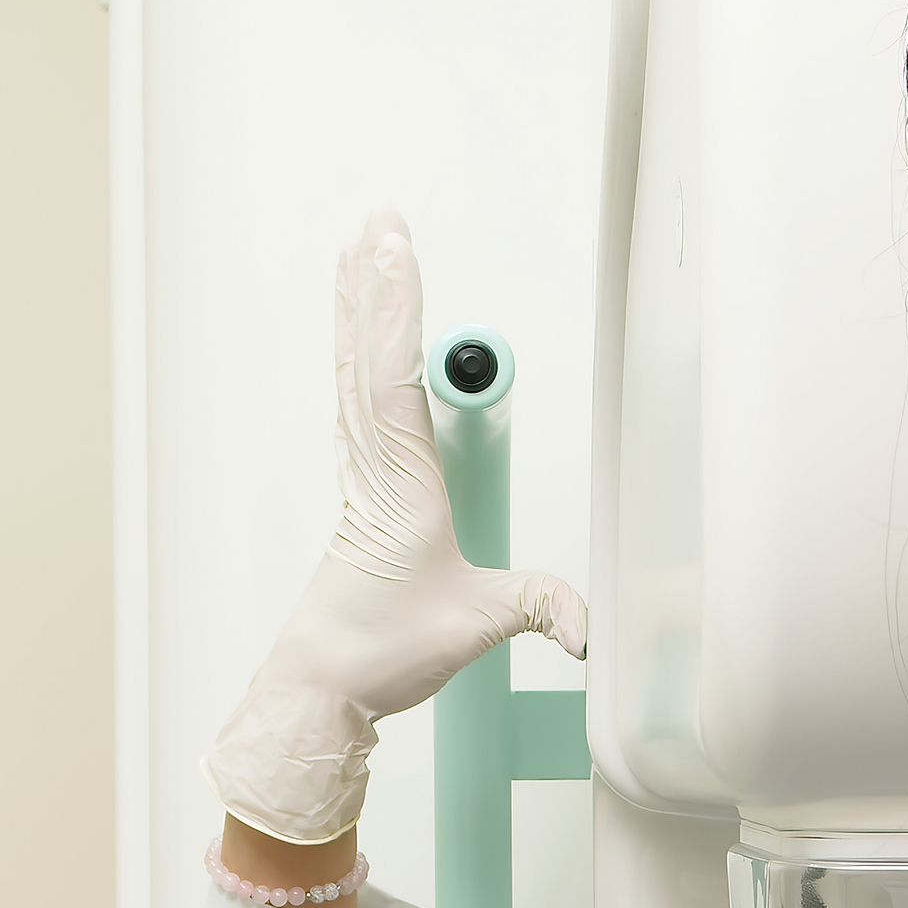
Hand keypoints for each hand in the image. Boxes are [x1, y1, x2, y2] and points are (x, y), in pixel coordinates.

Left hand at [207, 209, 587, 844]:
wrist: (320, 684)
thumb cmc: (377, 650)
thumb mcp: (473, 623)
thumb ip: (537, 605)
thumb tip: (586, 621)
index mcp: (400, 484)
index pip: (394, 377)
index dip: (396, 309)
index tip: (395, 250)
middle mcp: (374, 467)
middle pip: (368, 355)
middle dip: (377, 286)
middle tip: (378, 222)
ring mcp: (362, 474)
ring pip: (356, 371)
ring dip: (361, 309)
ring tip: (359, 251)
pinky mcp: (361, 488)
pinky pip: (357, 400)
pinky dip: (359, 351)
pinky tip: (360, 331)